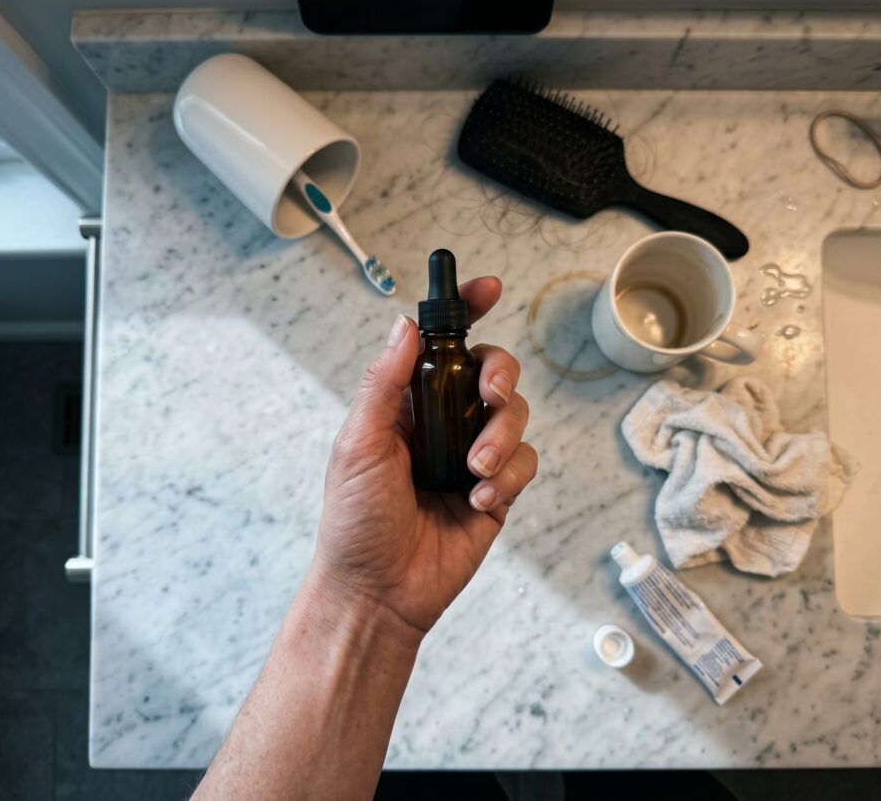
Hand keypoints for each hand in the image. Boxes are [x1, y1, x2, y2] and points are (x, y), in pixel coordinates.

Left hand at [310, 276, 536, 638]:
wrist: (378, 591)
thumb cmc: (355, 521)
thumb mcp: (359, 444)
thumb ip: (384, 383)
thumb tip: (404, 324)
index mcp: (407, 405)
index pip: (441, 345)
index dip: (466, 311)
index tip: (488, 288)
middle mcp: (444, 423)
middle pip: (491, 371)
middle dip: (498, 373)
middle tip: (488, 394)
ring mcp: (473, 456)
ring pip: (515, 415)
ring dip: (501, 435)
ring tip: (474, 468)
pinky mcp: (497, 491)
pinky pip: (525, 463)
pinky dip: (508, 475)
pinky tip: (478, 498)